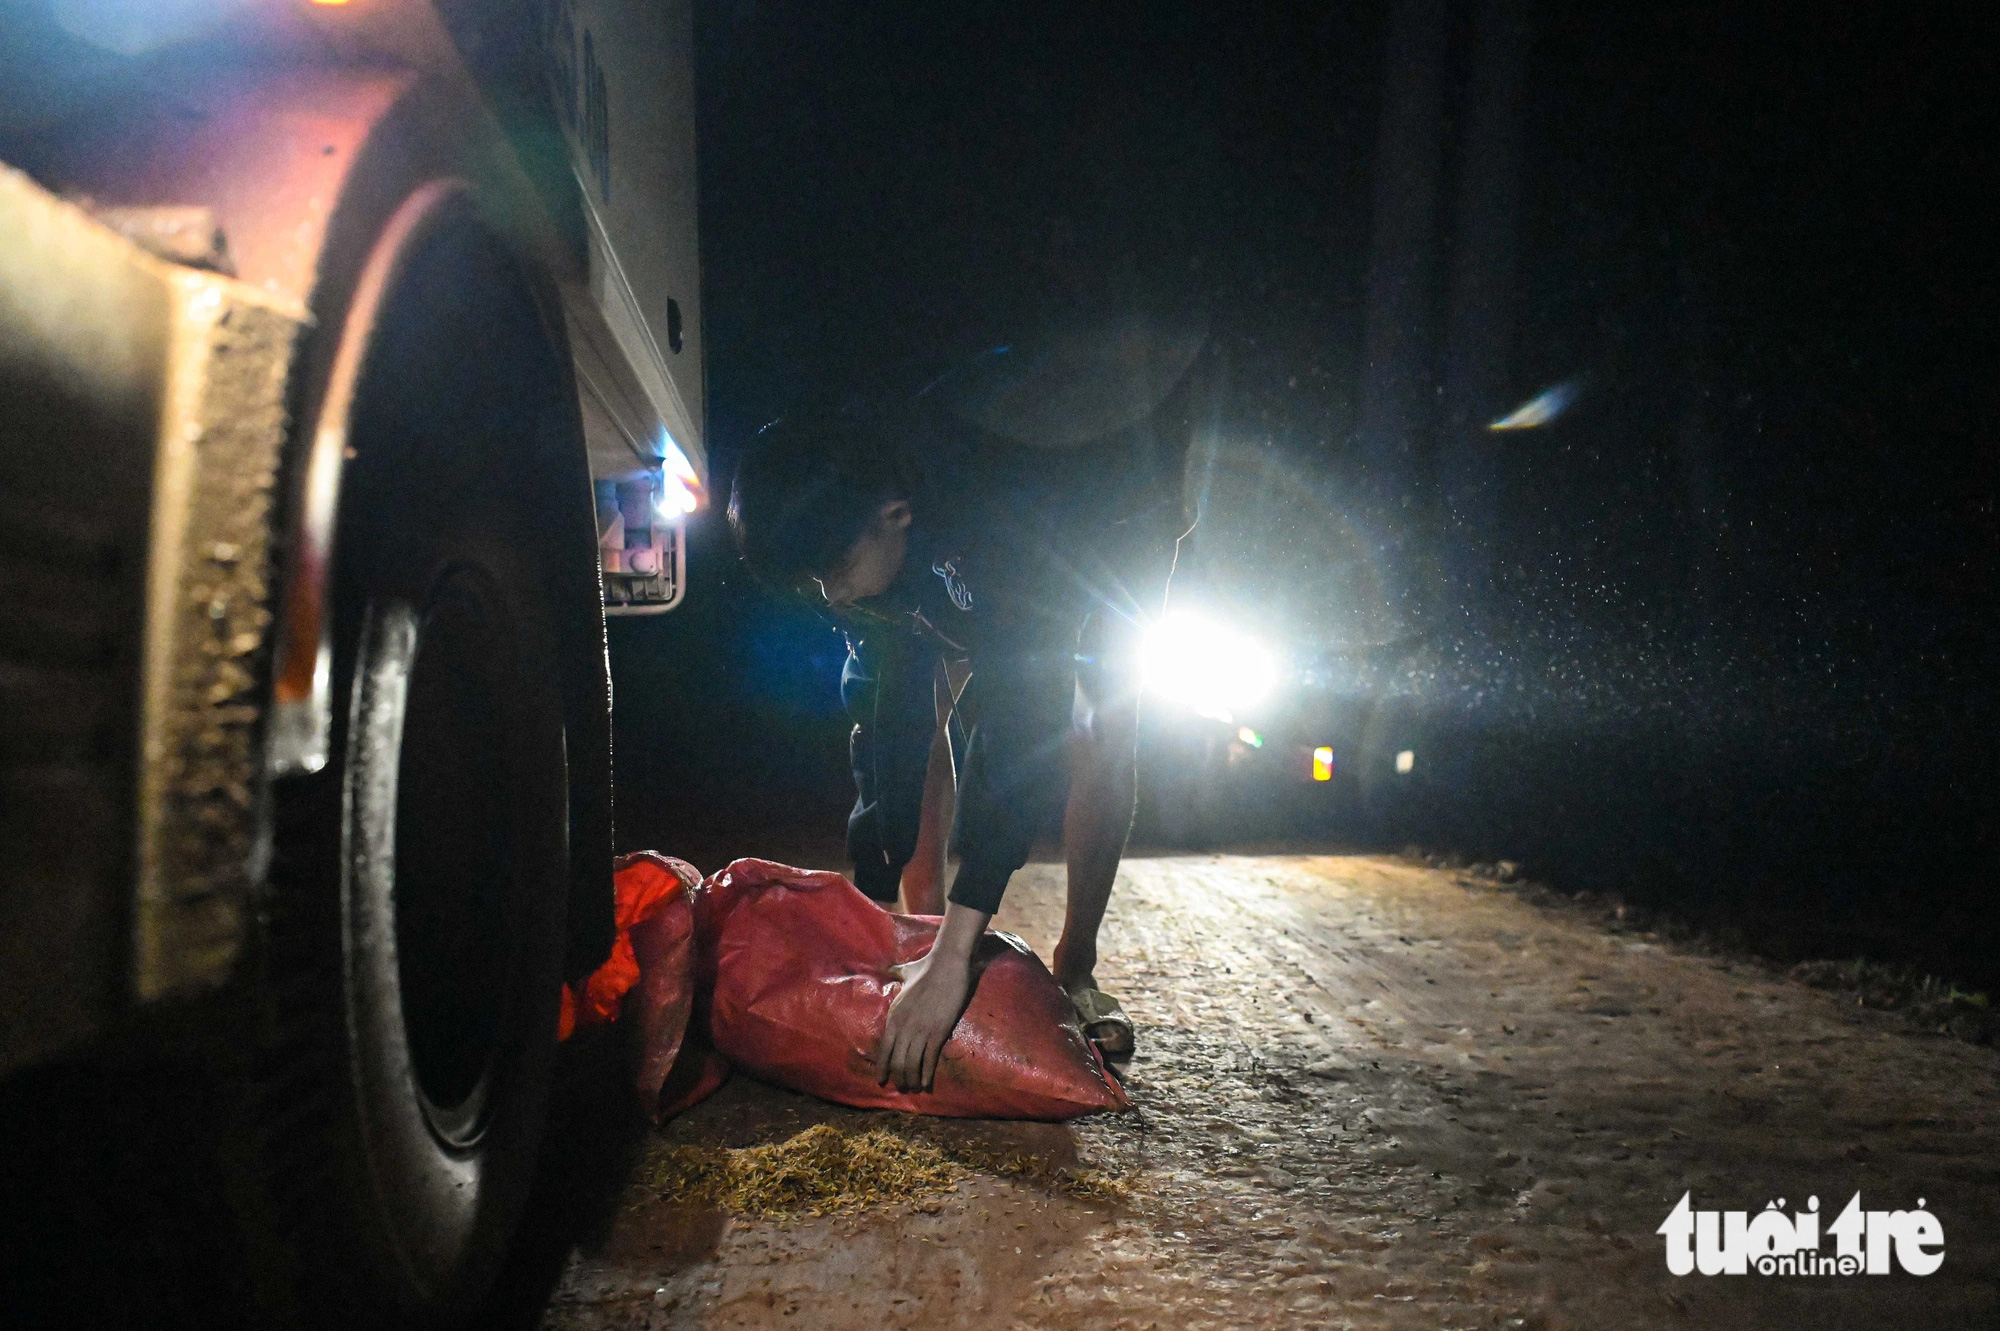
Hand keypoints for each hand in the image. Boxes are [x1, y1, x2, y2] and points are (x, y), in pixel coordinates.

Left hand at [873, 903, 987, 1091]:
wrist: (947, 964)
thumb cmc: (926, 967)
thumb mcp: (904, 973)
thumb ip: (896, 974)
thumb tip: (888, 967)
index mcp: (894, 1015)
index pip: (883, 1050)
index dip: (883, 1068)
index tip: (882, 1080)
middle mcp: (903, 1026)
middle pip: (896, 1062)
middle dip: (898, 1078)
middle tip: (902, 1088)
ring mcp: (920, 1030)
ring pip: (911, 1065)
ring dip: (912, 1080)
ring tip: (914, 1089)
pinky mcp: (937, 1032)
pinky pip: (929, 1060)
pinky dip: (927, 1075)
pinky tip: (927, 1084)